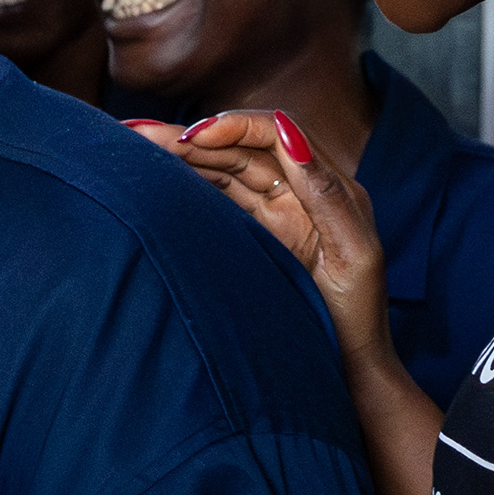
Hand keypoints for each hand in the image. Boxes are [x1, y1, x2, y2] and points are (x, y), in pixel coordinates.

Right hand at [136, 111, 395, 372]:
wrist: (351, 367)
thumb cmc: (359, 316)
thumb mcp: (354, 253)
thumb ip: (325, 193)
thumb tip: (288, 134)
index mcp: (327, 187)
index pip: (275, 134)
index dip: (233, 127)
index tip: (194, 137)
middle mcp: (298, 192)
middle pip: (239, 149)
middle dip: (191, 137)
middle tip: (138, 134)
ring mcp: (274, 214)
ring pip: (222, 171)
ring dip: (181, 156)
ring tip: (134, 145)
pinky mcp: (255, 237)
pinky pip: (218, 200)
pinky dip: (187, 185)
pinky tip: (155, 177)